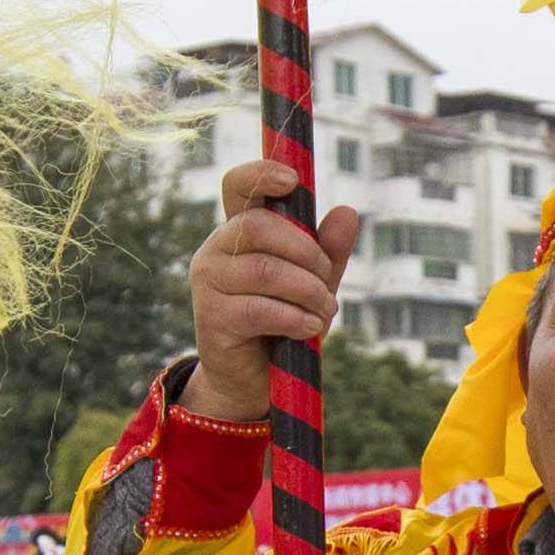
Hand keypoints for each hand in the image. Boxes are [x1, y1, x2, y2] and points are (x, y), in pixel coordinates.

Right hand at [182, 156, 363, 426]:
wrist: (256, 381)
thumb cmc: (285, 323)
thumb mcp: (314, 284)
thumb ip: (329, 251)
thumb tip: (346, 211)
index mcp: (239, 231)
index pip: (238, 186)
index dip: (261, 173)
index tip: (293, 180)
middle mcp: (216, 250)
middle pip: (257, 226)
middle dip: (305, 251)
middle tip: (327, 278)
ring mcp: (208, 283)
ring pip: (264, 270)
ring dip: (307, 291)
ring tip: (325, 310)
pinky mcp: (211, 318)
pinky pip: (259, 309)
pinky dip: (296, 318)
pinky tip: (310, 328)